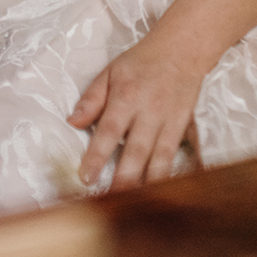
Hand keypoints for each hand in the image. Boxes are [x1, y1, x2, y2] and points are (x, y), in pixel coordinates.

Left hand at [68, 34, 204, 189]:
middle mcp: (149, 111)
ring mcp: (170, 121)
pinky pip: (177, 155)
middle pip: (137, 151)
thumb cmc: (141, 62)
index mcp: (127, 96)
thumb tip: (72, 122)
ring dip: (148, 185)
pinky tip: (163, 194)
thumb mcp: (111, 72)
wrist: (182, 49)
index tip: (86, 178)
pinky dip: (170, 176)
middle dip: (124, 179)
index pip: (109, 130)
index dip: (97, 156)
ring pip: (160, 159)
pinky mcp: (184, 127)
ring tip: (135, 207)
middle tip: (111, 204)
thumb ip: (92, 98)